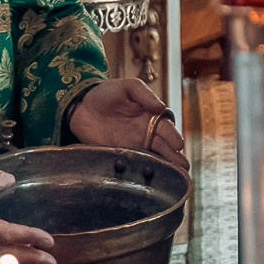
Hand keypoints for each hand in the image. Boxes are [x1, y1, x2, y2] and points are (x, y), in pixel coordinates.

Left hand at [67, 77, 186, 169]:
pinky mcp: (118, 154)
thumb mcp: (128, 86)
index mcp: (150, 115)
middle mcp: (144, 132)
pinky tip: (152, 177)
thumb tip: (161, 108)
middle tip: (183, 167)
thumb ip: (145, 95)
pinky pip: (133, 163)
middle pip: (163, 145)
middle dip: (174, 156)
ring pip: (152, 156)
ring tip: (175, 176)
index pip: (166, 127)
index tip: (178, 145)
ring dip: (164, 166)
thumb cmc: (106, 92)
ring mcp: (132, 144)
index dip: (173, 136)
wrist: (80, 106)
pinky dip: (143, 170)